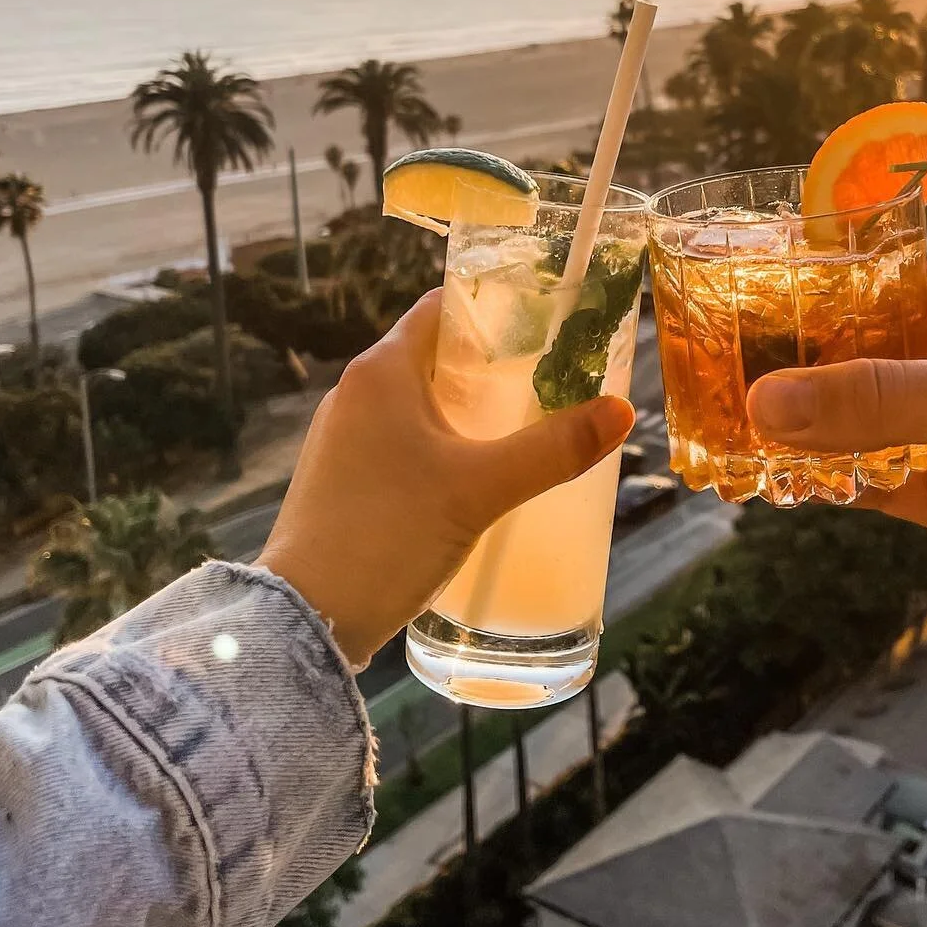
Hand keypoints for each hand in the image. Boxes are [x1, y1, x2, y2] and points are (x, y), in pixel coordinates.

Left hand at [257, 289, 632, 666]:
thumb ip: (554, 449)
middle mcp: (355, 392)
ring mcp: (342, 438)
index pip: (443, 307)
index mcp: (381, 370)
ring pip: (418, 403)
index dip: (497, 310)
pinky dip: (441, 447)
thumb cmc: (389, 534)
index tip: (549, 326)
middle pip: (435, 356)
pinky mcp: (340, 479)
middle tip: (553, 384)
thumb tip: (620, 412)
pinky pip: (400, 442)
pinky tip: (474, 481)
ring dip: (468, 412)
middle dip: (494, 368)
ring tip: (525, 432)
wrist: (306, 619)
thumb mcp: (482, 489)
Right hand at [747, 256, 926, 663]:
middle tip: (709, 372)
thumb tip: (771, 403)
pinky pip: (872, 483)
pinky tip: (772, 484)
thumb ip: (884, 400)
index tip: (735, 296)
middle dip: (789, 363)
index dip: (809, 286)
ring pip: (855, 422)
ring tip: (719, 429)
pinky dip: (823, 485)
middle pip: (854, 352)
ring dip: (797, 428)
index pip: (878, 278)